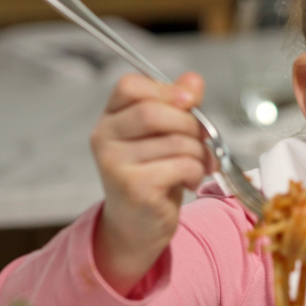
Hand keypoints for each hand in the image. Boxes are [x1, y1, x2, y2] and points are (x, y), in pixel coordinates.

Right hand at [90, 72, 213, 295]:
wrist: (137, 226)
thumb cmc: (153, 175)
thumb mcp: (165, 135)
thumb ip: (179, 106)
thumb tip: (193, 80)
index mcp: (110, 119)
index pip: (131, 86)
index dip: (166, 90)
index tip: (188, 102)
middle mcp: (105, 138)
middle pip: (155, 112)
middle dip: (190, 125)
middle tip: (201, 140)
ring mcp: (115, 164)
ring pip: (176, 141)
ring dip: (199, 153)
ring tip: (196, 165)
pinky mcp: (134, 187)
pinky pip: (181, 165)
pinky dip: (195, 172)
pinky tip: (188, 182)